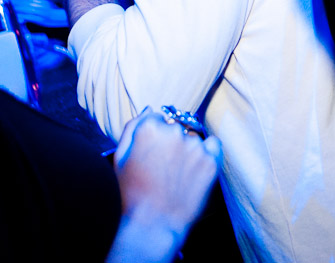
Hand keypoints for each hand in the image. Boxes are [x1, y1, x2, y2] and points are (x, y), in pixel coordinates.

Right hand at [113, 107, 221, 249]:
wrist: (150, 226)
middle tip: (165, 168)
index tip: (154, 154)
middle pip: (176, 127)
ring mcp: (194, 146)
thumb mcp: (121, 157)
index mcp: (150, 127)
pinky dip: (208, 153)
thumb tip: (149, 110)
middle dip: (172, 142)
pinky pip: (214, 146)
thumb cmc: (130, 194)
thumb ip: (133, 127)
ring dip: (189, 150)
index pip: (158, 118)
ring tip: (178, 175)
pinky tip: (196, 170)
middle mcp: (174, 131)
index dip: (156, 137)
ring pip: (194, 138)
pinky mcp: (211, 161)